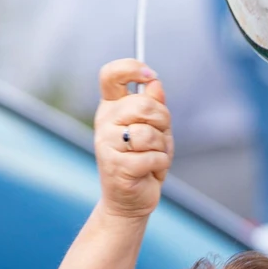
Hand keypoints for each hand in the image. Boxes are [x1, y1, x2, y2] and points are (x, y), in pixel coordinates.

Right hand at [93, 59, 173, 218]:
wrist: (130, 200)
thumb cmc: (143, 161)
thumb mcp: (155, 129)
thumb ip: (155, 105)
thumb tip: (155, 84)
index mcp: (112, 108)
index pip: (110, 75)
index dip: (131, 68)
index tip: (149, 75)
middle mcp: (104, 122)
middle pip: (141, 104)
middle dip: (162, 120)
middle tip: (161, 135)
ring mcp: (107, 144)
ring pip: (148, 133)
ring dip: (162, 146)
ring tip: (154, 156)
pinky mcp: (116, 166)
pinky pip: (152, 156)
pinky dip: (160, 164)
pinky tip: (151, 171)